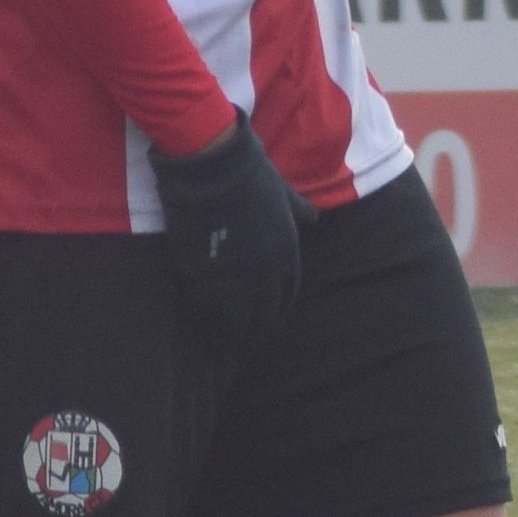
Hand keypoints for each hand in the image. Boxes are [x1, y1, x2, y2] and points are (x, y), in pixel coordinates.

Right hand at [150, 112, 307, 355]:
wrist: (214, 165)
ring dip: (232, 339)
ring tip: (226, 351)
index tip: (269, 321)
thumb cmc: (249, 171)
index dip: (277, 310)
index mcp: (286, 251)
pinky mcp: (204, 276)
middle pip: (264, 315)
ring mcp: (234, 276)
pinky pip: (207, 311)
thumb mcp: (283, 192)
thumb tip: (314, 219)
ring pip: (236, 322)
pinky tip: (204, 329)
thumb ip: (298, 210)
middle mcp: (265, 271)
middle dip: (256, 334)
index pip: (287, 293)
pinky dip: (206, 323)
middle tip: (247, 347)